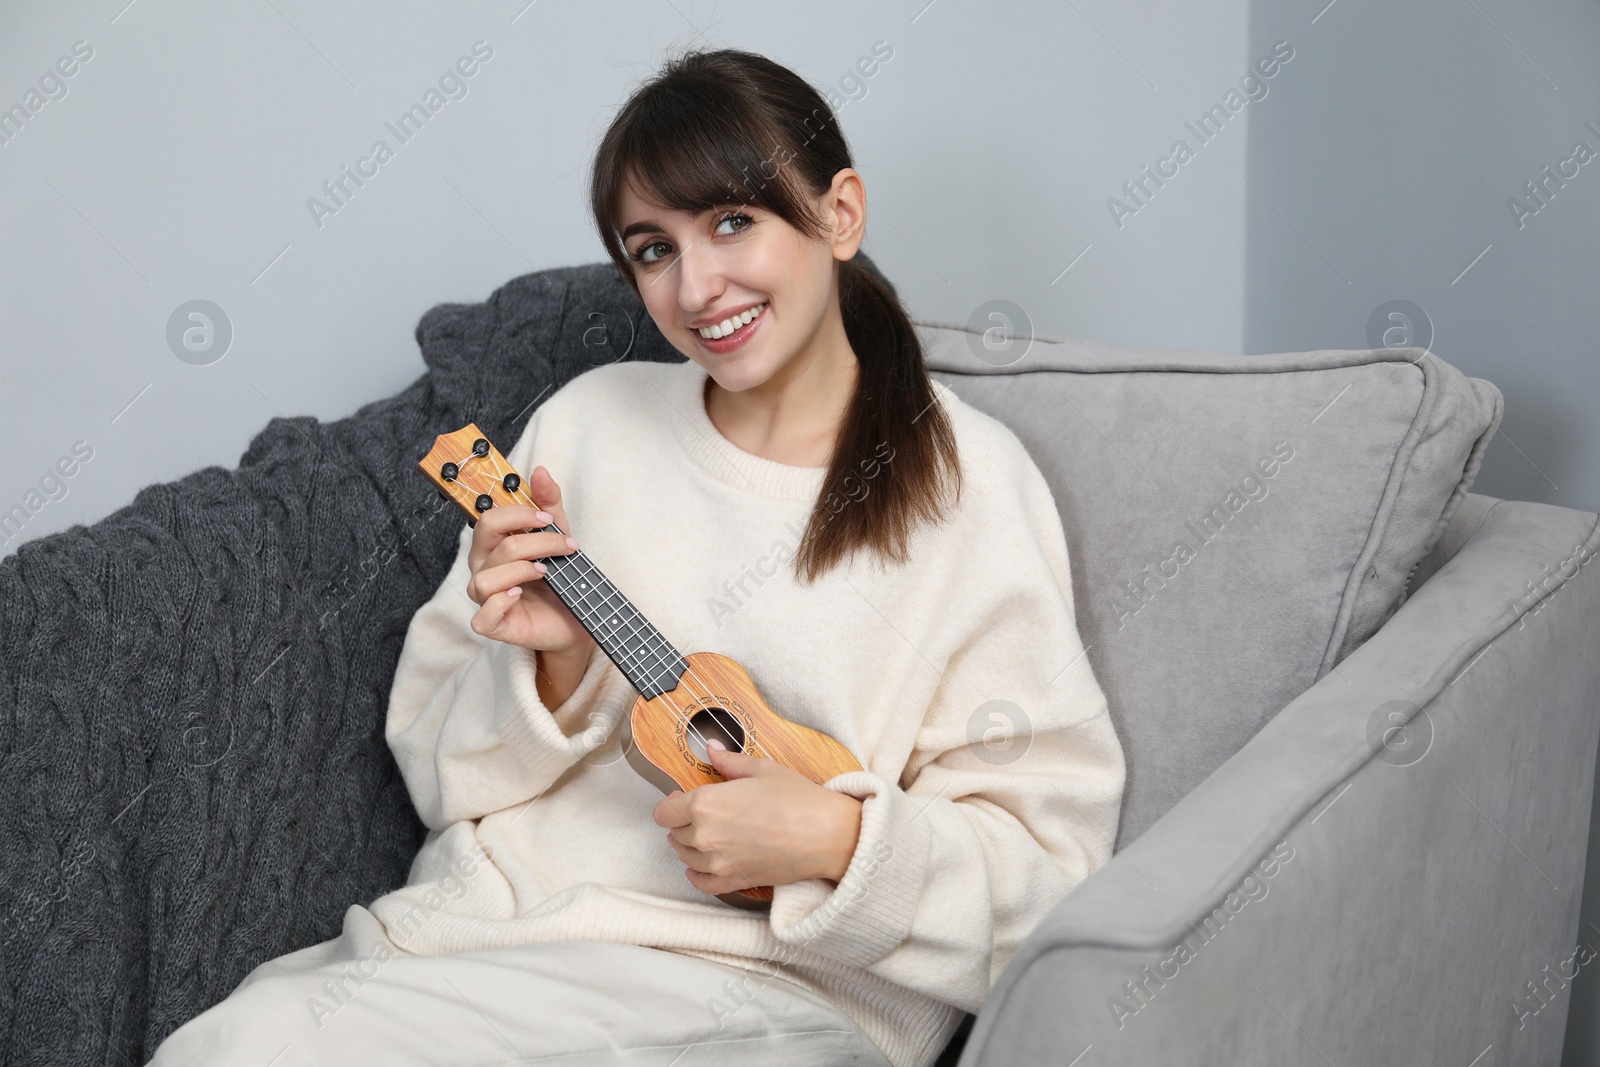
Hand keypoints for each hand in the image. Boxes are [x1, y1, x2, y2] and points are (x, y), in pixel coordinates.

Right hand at [464, 464, 594, 665]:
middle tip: (563, 545)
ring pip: (486, 578)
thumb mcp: (558, 534)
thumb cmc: (560, 577)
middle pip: (491, 541)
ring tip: (546, 572)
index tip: (550, 519)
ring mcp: (485, 597)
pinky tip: (521, 595)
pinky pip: (482, 616)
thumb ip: (549, 503)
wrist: (574, 619)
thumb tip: (540, 471)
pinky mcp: (492, 625)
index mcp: (493, 545)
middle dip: (533, 539)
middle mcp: (483, 568)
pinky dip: (501, 603)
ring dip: (521, 570)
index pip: (489, 519)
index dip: (520, 514)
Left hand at [652, 740, 863, 896]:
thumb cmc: (798, 799)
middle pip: (674, 833)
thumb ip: (730, 761)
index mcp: (705, 803)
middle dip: (682, 823)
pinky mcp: (733, 882)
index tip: (681, 799)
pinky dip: (696, 876)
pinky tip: (700, 867)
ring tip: (704, 835)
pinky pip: (701, 884)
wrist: (826, 835)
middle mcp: (704, 835)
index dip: (671, 804)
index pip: (665, 811)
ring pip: (684, 857)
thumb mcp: (762, 769)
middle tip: (699, 814)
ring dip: (688, 846)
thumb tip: (711, 749)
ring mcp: (717, 862)